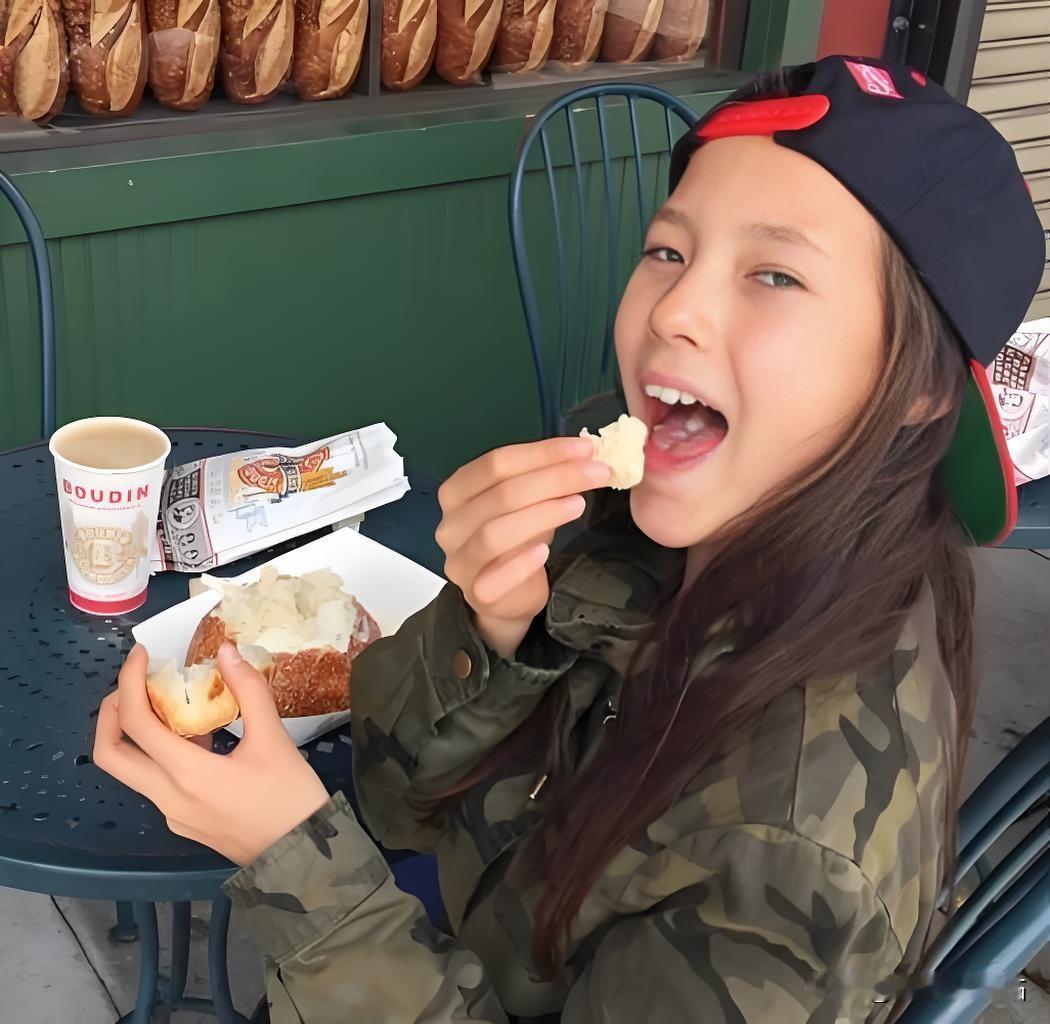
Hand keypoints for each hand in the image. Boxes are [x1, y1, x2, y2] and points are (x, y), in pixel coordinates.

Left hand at [93, 642, 330, 866]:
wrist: (303, 855)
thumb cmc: (291, 799)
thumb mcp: (274, 739)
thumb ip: (249, 691)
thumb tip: (226, 651)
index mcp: (186, 775)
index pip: (136, 722)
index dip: (130, 681)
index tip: (142, 653)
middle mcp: (168, 797)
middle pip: (110, 755)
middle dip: (111, 712)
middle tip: (136, 683)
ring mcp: (173, 814)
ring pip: (133, 769)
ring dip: (137, 732)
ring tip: (171, 701)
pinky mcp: (186, 821)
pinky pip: (159, 781)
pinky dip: (163, 751)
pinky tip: (200, 735)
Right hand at [436, 436, 608, 657]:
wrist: (506, 596)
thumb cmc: (515, 541)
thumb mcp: (527, 504)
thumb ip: (543, 479)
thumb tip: (584, 455)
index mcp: (457, 492)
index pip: (496, 463)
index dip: (542, 453)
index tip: (584, 449)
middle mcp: (451, 524)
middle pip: (501, 493)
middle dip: (554, 478)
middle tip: (596, 473)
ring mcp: (459, 561)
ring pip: (495, 532)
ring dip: (541, 515)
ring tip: (578, 505)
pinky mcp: (476, 594)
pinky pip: (494, 578)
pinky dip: (520, 563)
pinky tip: (544, 552)